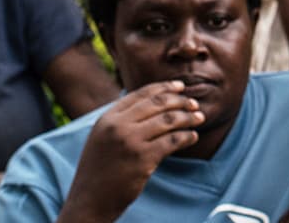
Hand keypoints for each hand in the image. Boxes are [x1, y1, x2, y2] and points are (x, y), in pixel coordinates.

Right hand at [60, 81, 203, 221]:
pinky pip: (172, 141)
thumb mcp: (102, 137)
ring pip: (168, 120)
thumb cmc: (98, 170)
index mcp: (107, 118)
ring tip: (199, 118)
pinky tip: (193, 136)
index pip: (141, 94)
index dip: (164, 87)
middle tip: (194, 103)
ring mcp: (131, 141)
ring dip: (188, 117)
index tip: (180, 86)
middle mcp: (118, 126)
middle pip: (158, 103)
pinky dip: (186, 136)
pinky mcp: (143, 159)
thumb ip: (121, 120)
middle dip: (180, 101)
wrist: (89, 200)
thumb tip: (150, 103)